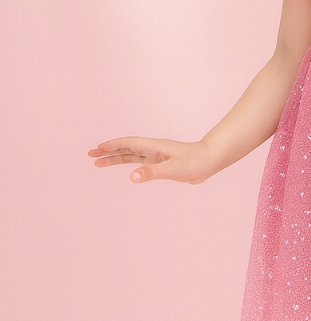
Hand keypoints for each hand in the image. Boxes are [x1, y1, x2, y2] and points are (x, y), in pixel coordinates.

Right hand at [87, 136, 215, 184]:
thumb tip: (131, 177)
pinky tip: (126, 168)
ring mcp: (156, 156)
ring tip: (99, 163)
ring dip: (115, 158)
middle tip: (91, 155)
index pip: (128, 144)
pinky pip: (140, 162)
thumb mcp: (172, 169)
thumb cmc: (194, 163)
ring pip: (131, 155)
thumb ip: (151, 172)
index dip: (112, 146)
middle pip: (125, 148)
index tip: (97, 149)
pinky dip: (129, 163)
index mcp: (153, 147)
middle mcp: (152, 149)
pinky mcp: (161, 163)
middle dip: (108, 152)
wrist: (210, 161)